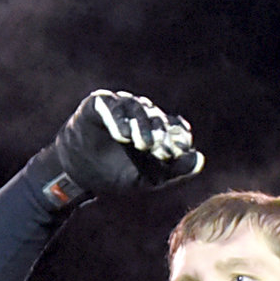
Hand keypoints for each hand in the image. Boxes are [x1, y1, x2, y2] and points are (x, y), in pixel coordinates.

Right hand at [33, 92, 202, 205]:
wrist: (79, 176)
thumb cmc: (115, 175)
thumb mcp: (149, 178)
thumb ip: (175, 170)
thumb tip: (200, 160)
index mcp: (156, 129)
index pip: (173, 127)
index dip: (177, 138)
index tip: (178, 152)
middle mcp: (140, 113)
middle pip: (156, 117)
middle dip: (161, 134)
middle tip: (161, 151)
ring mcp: (120, 105)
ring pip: (136, 108)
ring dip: (141, 125)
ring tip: (142, 144)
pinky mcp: (98, 102)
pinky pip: (110, 104)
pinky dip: (117, 119)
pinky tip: (121, 135)